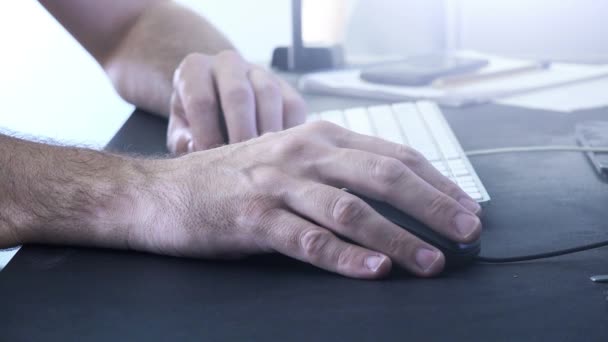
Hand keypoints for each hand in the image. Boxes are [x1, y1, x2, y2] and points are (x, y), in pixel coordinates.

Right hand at [132, 122, 481, 278]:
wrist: (165, 190)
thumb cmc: (235, 178)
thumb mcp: (290, 160)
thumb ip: (337, 171)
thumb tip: (393, 197)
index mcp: (319, 138)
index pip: (393, 155)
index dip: (435, 182)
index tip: (465, 207)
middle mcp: (304, 155)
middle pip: (383, 176)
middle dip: (432, 206)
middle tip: (466, 232)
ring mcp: (278, 185)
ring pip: (351, 210)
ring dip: (397, 238)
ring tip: (430, 262)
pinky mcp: (254, 219)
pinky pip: (307, 239)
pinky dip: (345, 257)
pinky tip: (373, 269)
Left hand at [167, 50, 306, 152]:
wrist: (219, 103)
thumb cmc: (196, 122)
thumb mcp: (182, 131)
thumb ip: (184, 142)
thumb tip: (198, 150)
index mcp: (195, 70)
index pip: (201, 101)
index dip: (207, 134)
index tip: (212, 160)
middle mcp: (227, 63)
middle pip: (238, 94)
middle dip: (241, 133)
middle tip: (242, 163)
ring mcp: (259, 71)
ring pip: (269, 94)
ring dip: (268, 131)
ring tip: (263, 159)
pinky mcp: (285, 86)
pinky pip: (294, 105)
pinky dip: (291, 130)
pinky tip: (281, 151)